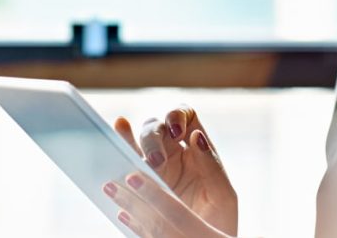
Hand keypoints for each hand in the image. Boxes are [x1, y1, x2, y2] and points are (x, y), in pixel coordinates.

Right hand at [113, 106, 237, 235]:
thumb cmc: (219, 220)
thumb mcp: (223, 195)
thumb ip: (212, 165)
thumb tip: (197, 136)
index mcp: (197, 149)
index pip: (185, 116)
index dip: (177, 115)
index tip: (177, 131)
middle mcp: (174, 153)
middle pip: (157, 127)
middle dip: (153, 138)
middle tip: (157, 162)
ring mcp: (155, 168)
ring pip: (138, 143)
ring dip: (130, 142)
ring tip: (124, 142)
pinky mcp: (139, 186)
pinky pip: (126, 165)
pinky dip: (119, 154)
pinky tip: (112, 147)